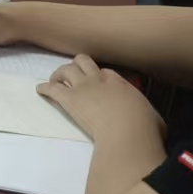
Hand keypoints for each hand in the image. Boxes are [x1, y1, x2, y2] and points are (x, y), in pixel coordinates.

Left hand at [37, 54, 163, 142]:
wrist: (127, 133)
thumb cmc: (145, 128)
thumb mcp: (152, 117)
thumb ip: (146, 114)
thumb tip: (150, 121)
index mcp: (120, 82)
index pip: (105, 71)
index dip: (98, 76)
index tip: (96, 83)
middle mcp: (99, 79)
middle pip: (82, 61)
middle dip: (76, 66)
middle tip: (71, 75)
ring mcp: (83, 87)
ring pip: (65, 69)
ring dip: (58, 74)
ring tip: (53, 80)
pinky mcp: (69, 99)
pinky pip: (52, 89)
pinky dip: (45, 88)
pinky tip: (40, 90)